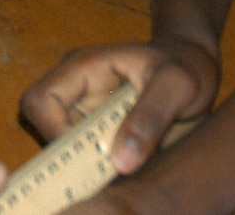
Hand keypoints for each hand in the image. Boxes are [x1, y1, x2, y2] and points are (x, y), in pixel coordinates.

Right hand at [22, 41, 217, 177]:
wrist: (195, 64)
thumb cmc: (186, 66)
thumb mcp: (178, 86)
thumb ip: (151, 118)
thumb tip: (120, 162)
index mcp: (83, 67)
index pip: (40, 101)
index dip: (55, 132)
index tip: (95, 155)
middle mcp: (73, 86)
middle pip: (41, 125)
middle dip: (68, 153)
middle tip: (107, 170)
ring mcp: (81, 106)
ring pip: (58, 142)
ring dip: (83, 162)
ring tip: (122, 169)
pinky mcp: (93, 125)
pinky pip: (80, 151)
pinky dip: (95, 166)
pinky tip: (125, 169)